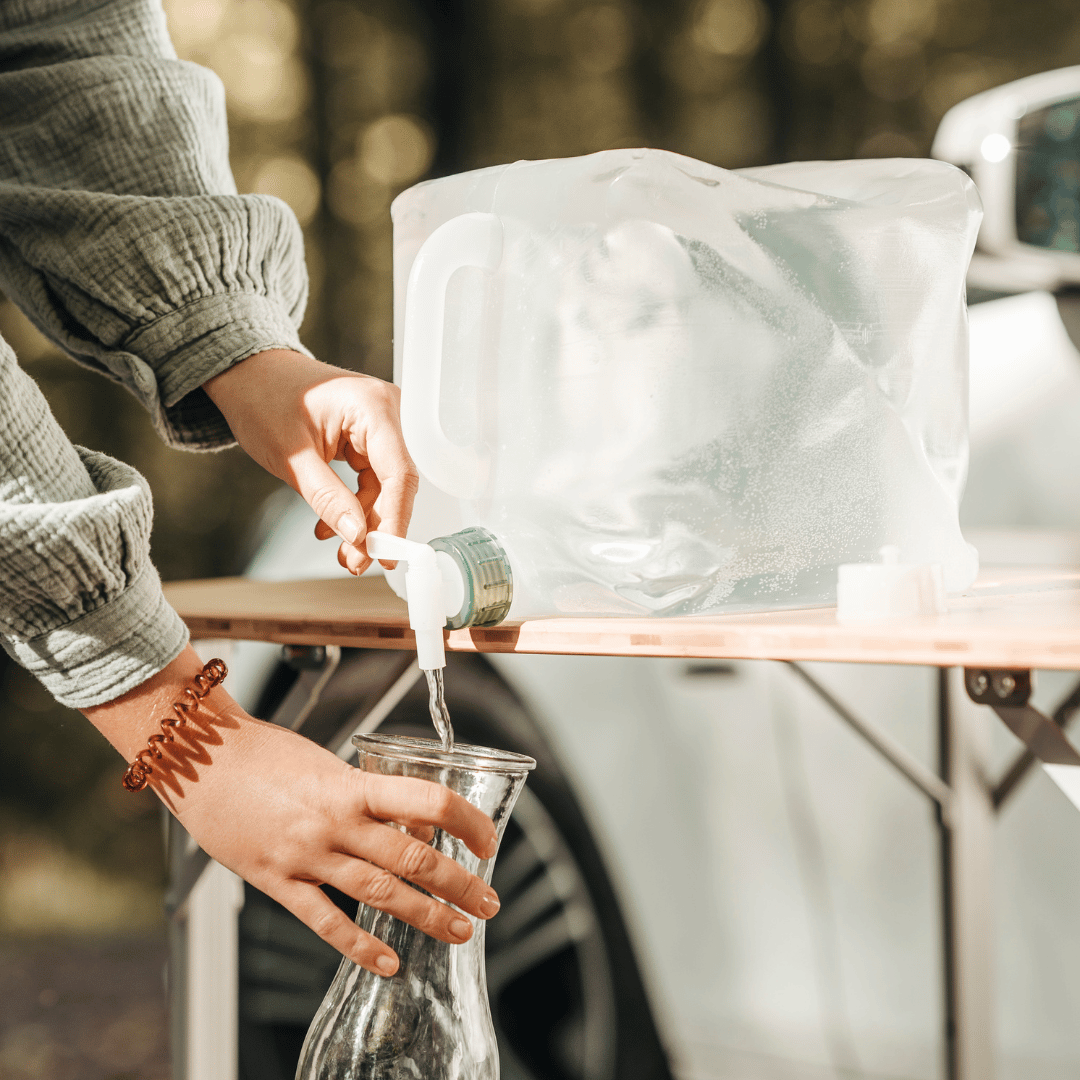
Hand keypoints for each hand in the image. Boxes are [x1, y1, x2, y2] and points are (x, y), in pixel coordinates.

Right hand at [83, 647, 500, 974]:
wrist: (201, 757)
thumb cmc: (263, 754)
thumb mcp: (325, 764)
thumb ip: (362, 793)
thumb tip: (404, 818)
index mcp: (352, 785)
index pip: (428, 802)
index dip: (466, 822)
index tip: (488, 839)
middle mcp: (335, 822)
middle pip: (412, 858)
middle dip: (459, 884)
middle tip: (489, 902)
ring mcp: (306, 855)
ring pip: (379, 893)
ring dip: (426, 915)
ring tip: (459, 931)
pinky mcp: (277, 881)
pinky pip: (325, 921)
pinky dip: (360, 946)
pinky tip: (388, 962)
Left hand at [204, 350, 418, 574]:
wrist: (247, 374)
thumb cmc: (263, 399)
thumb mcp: (291, 456)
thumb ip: (327, 497)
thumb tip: (357, 535)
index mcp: (373, 407)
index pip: (399, 473)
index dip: (395, 519)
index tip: (385, 555)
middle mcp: (386, 412)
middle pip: (396, 482)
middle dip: (376, 527)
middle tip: (355, 561)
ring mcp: (379, 424)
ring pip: (384, 487)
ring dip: (364, 522)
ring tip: (342, 552)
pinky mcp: (368, 437)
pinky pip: (371, 480)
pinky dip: (353, 505)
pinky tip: (332, 526)